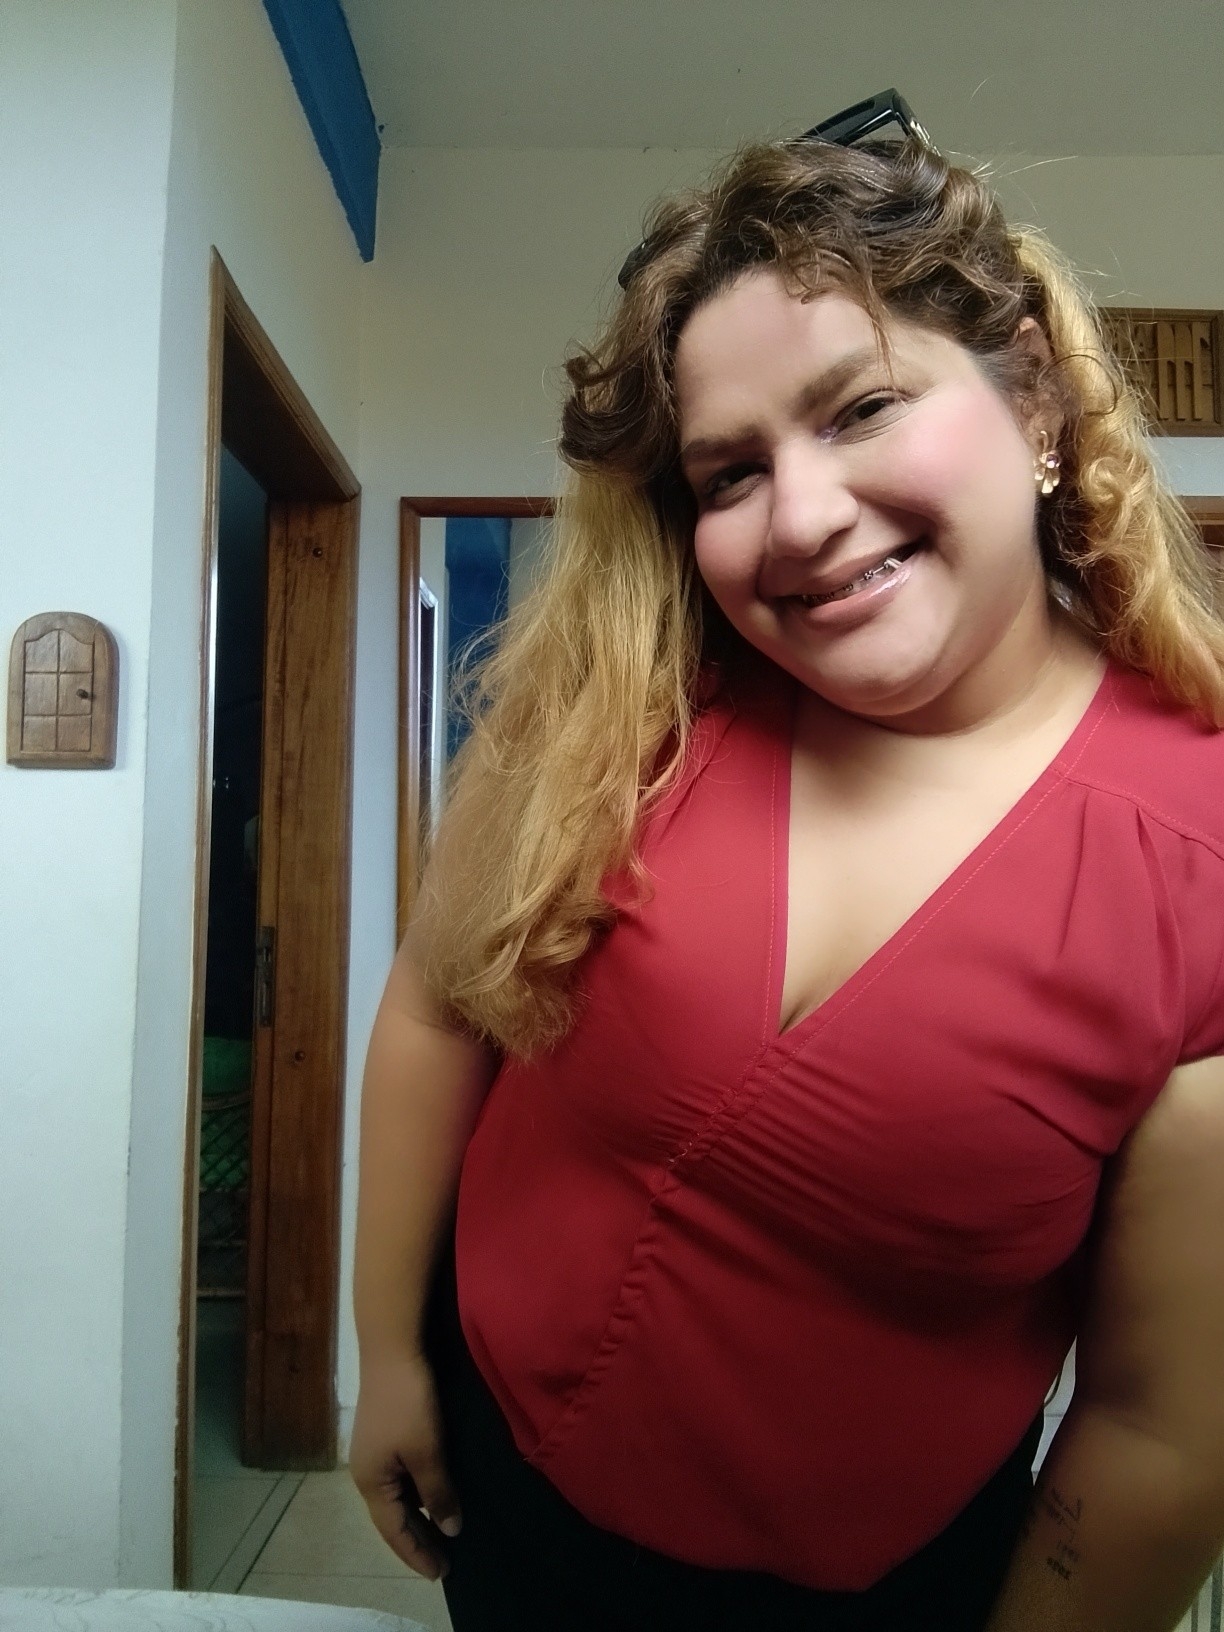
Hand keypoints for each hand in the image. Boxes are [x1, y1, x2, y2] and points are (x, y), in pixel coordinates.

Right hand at [350, 1348, 462, 1581]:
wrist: (392, 1348)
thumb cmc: (408, 1403)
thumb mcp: (428, 1451)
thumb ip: (438, 1493)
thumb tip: (450, 1529)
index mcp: (370, 1483)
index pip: (394, 1532)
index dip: (418, 1554)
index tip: (443, 1573)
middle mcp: (366, 1472)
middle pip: (392, 1518)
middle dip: (417, 1540)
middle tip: (446, 1560)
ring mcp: (373, 1452)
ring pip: (398, 1496)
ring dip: (419, 1515)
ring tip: (445, 1530)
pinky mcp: (385, 1433)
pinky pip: (402, 1476)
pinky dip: (419, 1491)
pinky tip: (436, 1491)